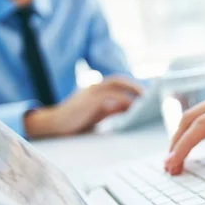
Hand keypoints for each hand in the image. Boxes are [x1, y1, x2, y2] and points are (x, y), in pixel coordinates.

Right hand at [24, 76, 142, 137]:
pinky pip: (112, 97)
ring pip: (117, 86)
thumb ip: (113, 109)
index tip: (146, 93)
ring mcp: (92, 92)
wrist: (55, 124)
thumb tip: (131, 109)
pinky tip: (133, 108)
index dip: (132, 85)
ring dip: (133, 92)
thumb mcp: (98, 113)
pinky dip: (124, 101)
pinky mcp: (91, 101)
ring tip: (145, 102)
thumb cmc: (77, 120)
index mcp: (96, 88)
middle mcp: (94, 86)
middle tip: (149, 96)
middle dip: (135, 86)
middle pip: (119, 80)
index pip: (118, 82)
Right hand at [164, 89, 204, 173]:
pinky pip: (198, 120)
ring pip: (191, 118)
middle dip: (176, 143)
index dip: (186, 142)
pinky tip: (182, 149)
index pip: (203, 124)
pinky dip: (187, 134)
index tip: (174, 160)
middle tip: (169, 167)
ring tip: (172, 163)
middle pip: (191, 119)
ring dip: (179, 139)